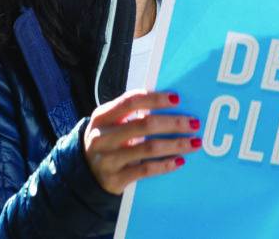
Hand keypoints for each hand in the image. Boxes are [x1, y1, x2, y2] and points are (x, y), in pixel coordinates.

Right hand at [83, 90, 200, 194]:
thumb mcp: (109, 124)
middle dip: (173, 123)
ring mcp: (108, 159)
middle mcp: (102, 136)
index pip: (131, 101)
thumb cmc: (105, 142)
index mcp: (102, 117)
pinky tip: (180, 160)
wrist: (85, 173)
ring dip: (176, 144)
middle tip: (193, 123)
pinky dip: (166, 165)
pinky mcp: (116, 178)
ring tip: (194, 142)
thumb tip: (167, 102)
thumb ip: (129, 113)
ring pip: (148, 148)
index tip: (177, 99)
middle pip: (144, 125)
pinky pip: (146, 170)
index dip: (155, 99)